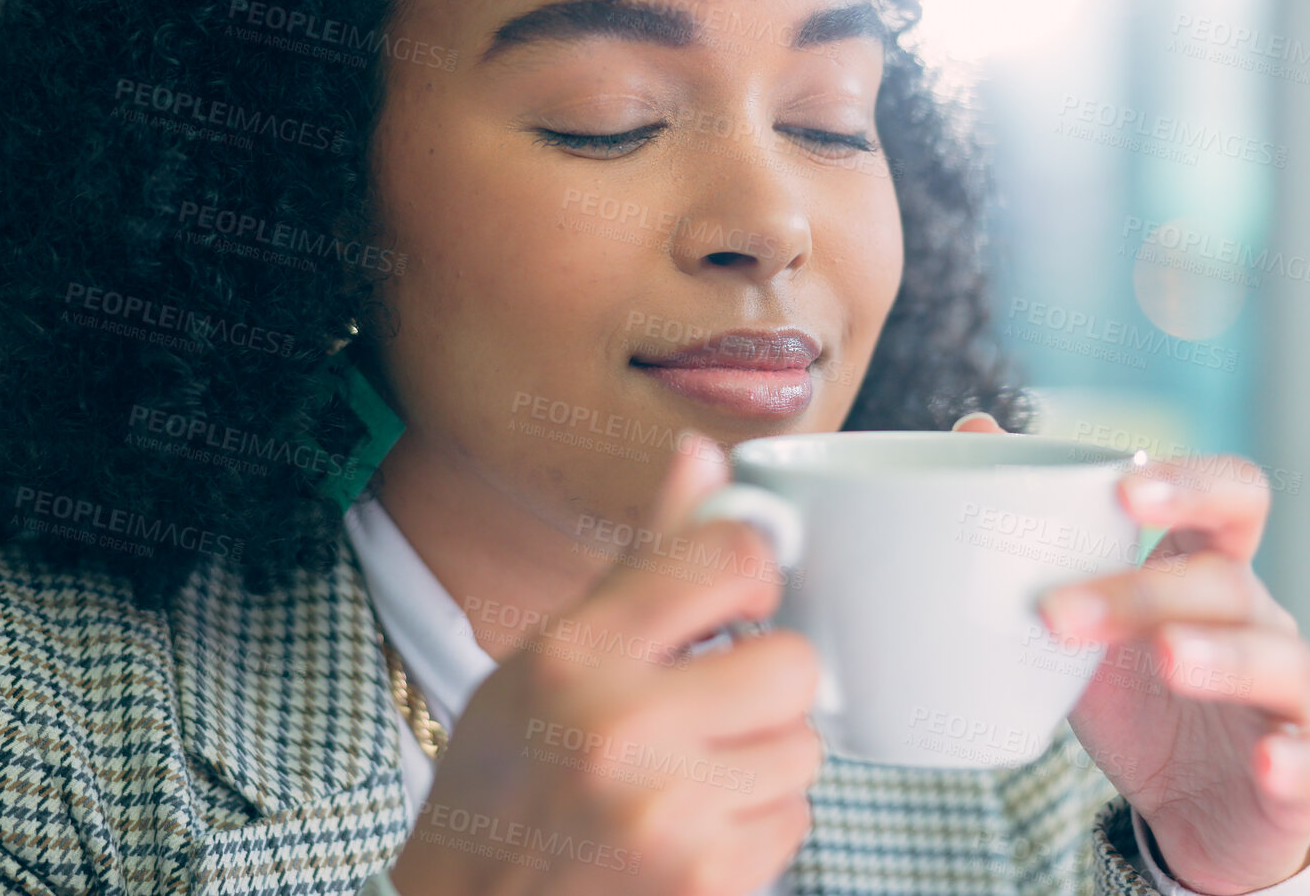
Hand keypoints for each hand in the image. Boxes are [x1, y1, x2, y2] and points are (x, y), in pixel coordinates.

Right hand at [390, 432, 820, 895]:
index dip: (750, 574)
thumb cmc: (507, 779)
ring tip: (690, 774)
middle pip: (792, 663)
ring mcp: (669, 811)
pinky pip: (795, 820)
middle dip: (764, 684)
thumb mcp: (547, 655)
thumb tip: (705, 455)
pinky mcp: (707, 879)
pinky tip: (692, 828)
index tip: (734, 602)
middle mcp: (622, 727)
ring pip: (803, 748)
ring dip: (762, 759)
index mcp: (576, 652)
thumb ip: (643, 561)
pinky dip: (757, 825)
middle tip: (713, 704)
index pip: (731, 558)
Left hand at [953, 413, 1309, 894]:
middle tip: (1058, 614)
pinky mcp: (1306, 774)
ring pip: (1280, 660)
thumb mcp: (1083, 619)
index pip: (1234, 497)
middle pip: (1224, 582)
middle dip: (1142, 592)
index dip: (1191, 484)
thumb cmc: (1142, 701)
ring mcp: (1293, 697)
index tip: (1123, 490)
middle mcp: (1261, 621)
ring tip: (1168, 657)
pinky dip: (1296, 757)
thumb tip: (973, 422)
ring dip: (1223, 655)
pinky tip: (1267, 758)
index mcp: (1210, 570)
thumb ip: (1044, 536)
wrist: (1195, 814)